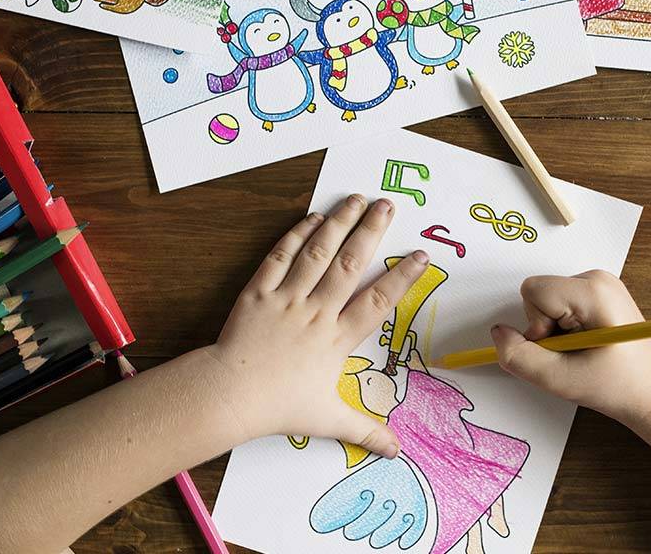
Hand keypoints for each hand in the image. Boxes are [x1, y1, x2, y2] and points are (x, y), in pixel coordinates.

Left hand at [207, 195, 428, 458]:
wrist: (230, 395)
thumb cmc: (278, 407)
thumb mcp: (327, 419)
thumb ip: (364, 430)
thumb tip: (396, 450)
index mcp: (337, 339)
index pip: (377, 302)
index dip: (402, 278)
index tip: (421, 255)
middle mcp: (316, 312)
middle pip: (350, 265)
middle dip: (371, 232)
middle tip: (388, 205)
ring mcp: (287, 299)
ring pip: (318, 253)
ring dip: (339, 224)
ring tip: (356, 199)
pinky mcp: (258, 292)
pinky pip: (280, 258)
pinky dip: (296, 235)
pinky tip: (313, 218)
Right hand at [491, 270, 650, 423]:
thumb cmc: (616, 386)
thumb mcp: (560, 380)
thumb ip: (519, 357)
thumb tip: (497, 334)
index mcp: (593, 291)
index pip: (534, 291)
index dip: (536, 325)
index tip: (562, 348)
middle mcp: (597, 278)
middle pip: (539, 294)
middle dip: (545, 328)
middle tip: (574, 353)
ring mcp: (599, 283)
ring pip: (547, 300)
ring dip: (554, 329)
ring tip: (582, 350)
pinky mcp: (597, 292)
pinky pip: (559, 304)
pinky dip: (564, 326)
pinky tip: (586, 343)